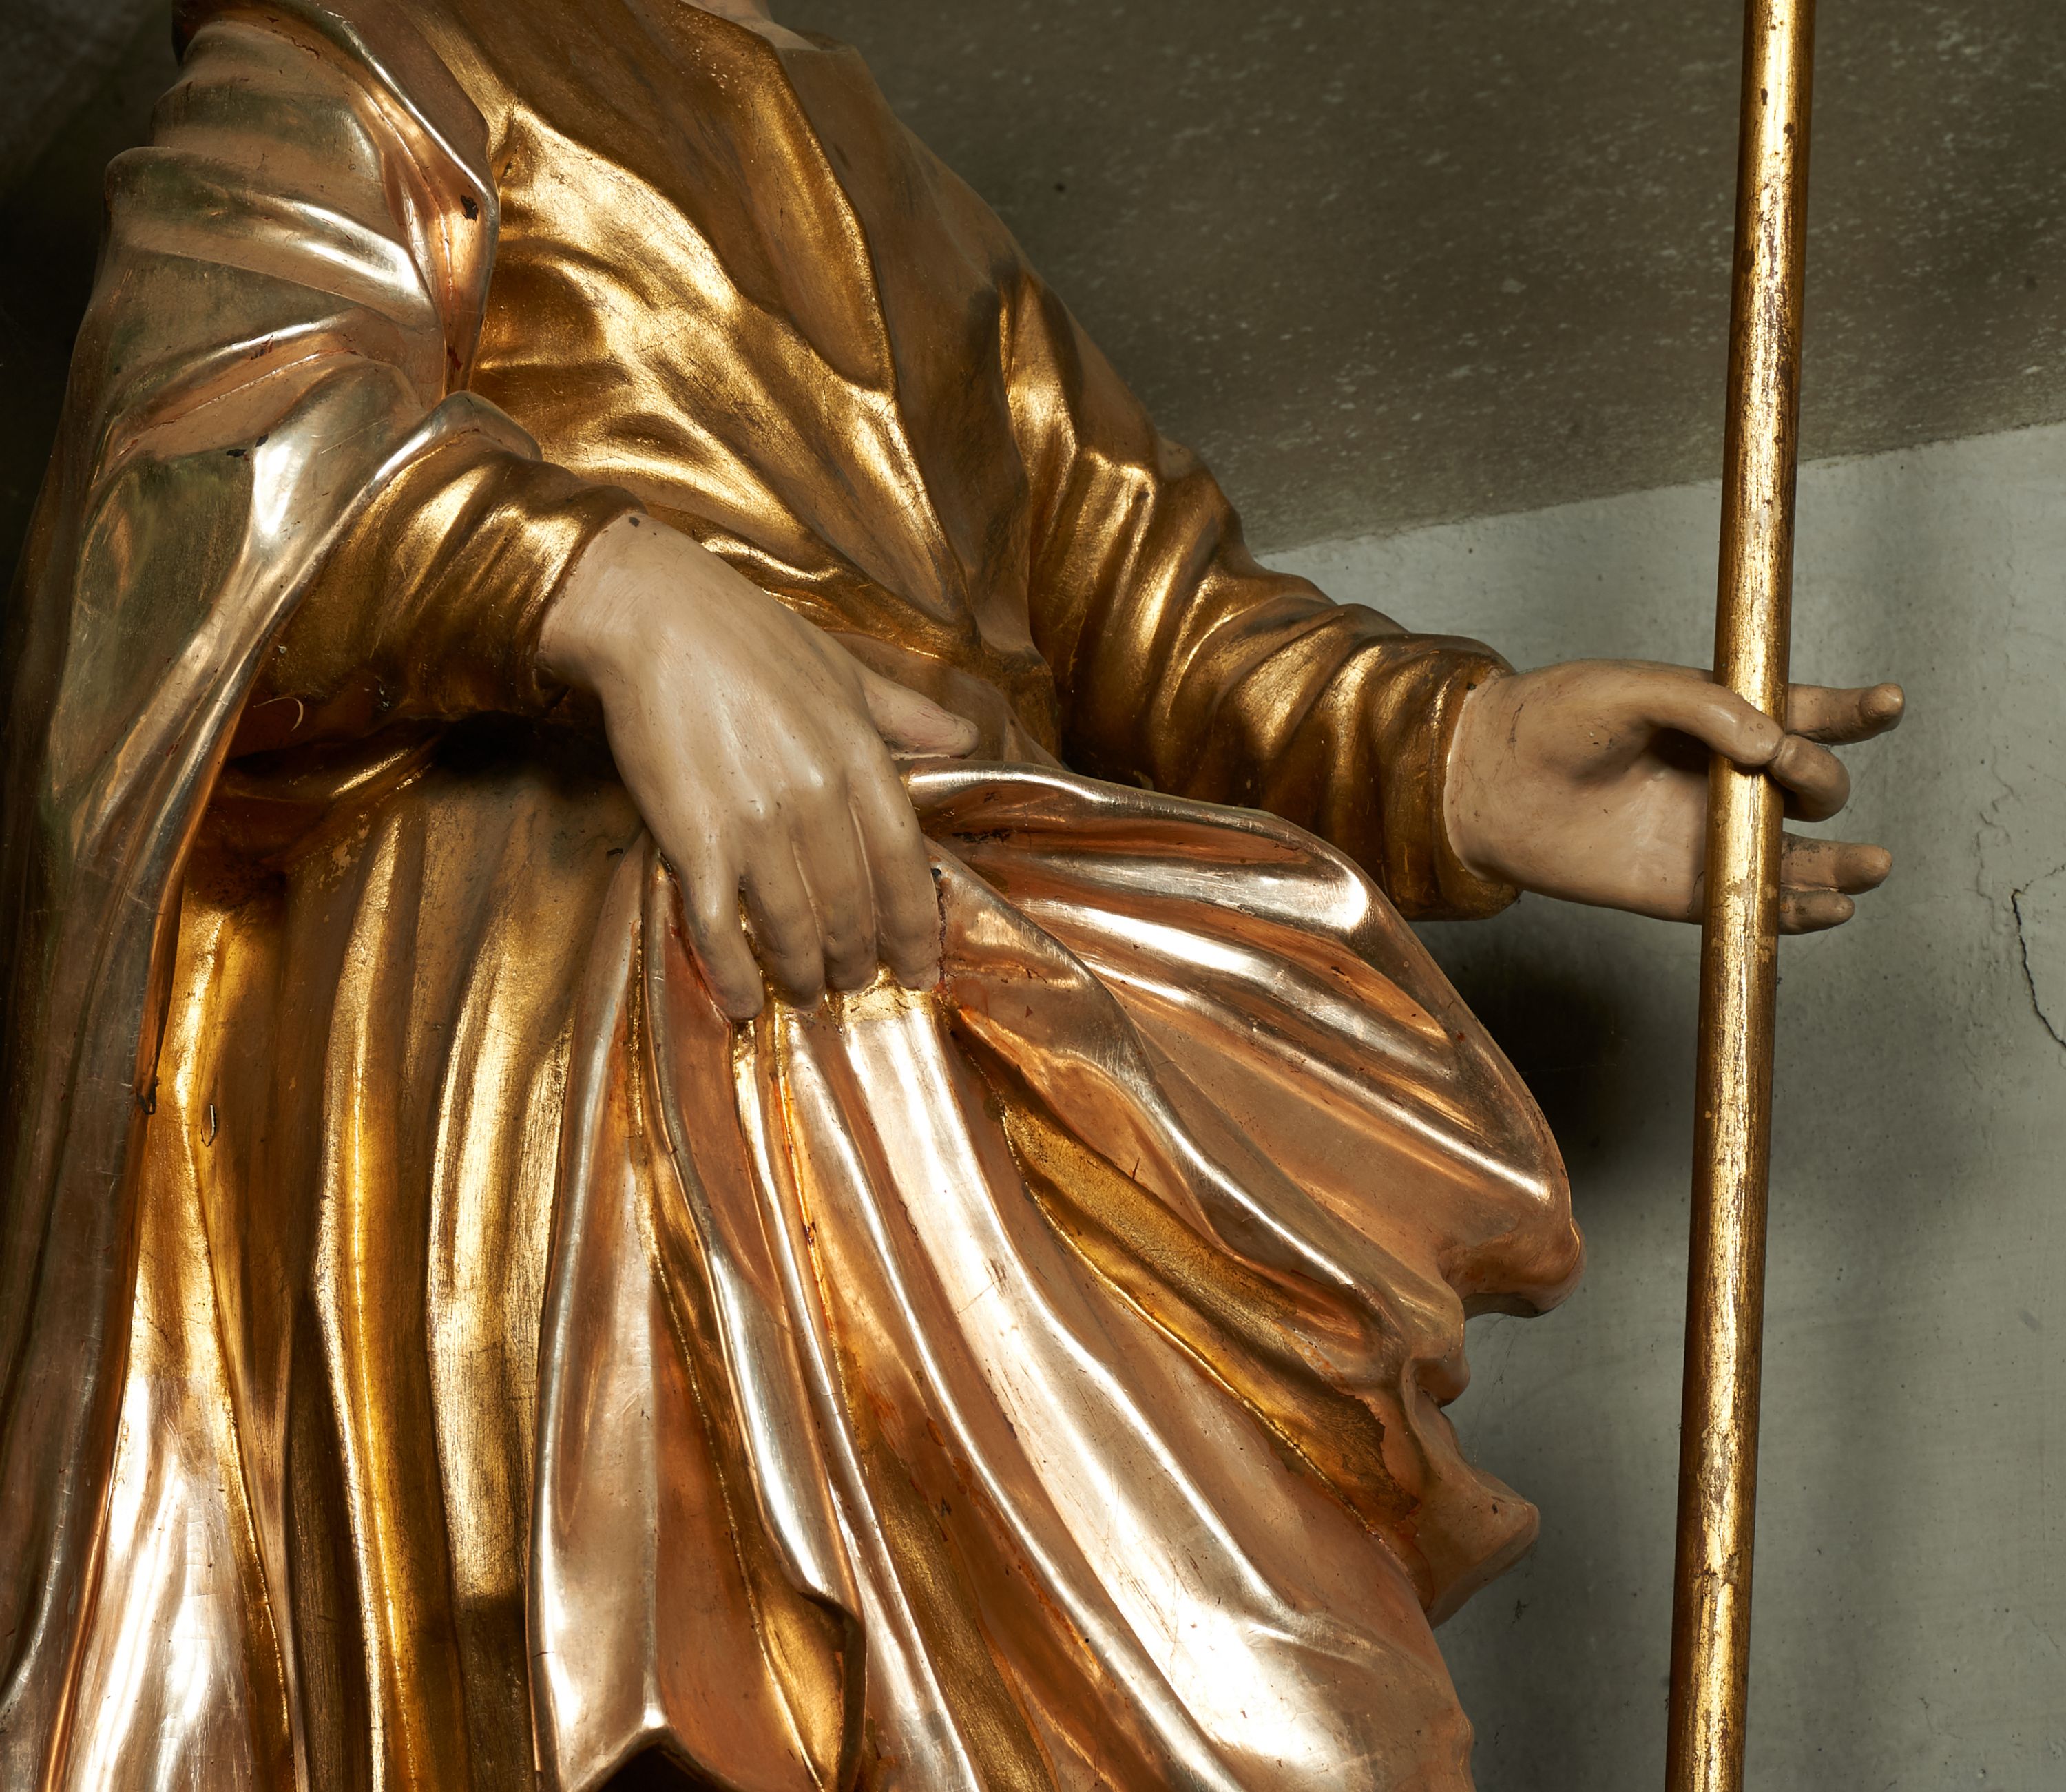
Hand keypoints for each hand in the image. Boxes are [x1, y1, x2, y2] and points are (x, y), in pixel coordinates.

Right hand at [539, 515, 976, 1016]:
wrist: (655, 615)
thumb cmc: (752, 638)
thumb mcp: (844, 670)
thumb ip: (907, 715)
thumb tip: (967, 736)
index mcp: (860, 757)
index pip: (903, 864)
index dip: (915, 927)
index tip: (922, 967)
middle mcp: (817, 798)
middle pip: (853, 907)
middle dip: (859, 957)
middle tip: (858, 982)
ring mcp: (756, 823)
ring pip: (794, 926)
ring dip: (805, 972)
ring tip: (809, 993)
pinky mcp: (694, 837)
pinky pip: (719, 925)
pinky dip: (734, 972)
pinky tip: (745, 1003)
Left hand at [1444, 659, 1902, 932]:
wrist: (1484, 782)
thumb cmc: (1548, 720)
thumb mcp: (1628, 688)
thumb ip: (1703, 706)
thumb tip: (1770, 744)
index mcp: (1718, 719)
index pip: (1805, 714)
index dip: (1854, 711)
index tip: (1888, 705)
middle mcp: (1723, 780)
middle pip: (1808, 786)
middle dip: (1820, 780)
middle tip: (1782, 768)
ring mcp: (1705, 836)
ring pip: (1797, 856)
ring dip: (1841, 865)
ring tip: (1870, 865)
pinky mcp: (1681, 890)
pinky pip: (1752, 905)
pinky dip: (1797, 911)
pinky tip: (1831, 907)